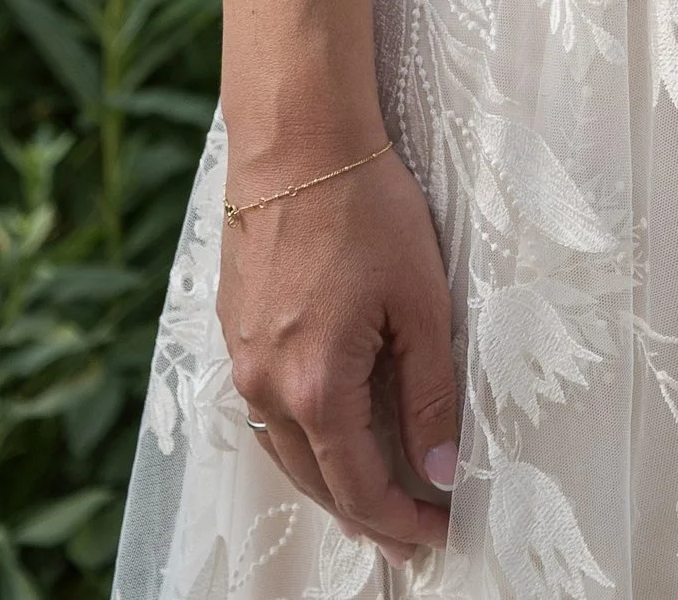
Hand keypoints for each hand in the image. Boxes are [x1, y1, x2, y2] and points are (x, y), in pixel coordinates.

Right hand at [218, 141, 459, 555]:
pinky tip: (332, 434)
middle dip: (367, 515)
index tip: (439, 533)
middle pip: (317, 482)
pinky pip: (267, 412)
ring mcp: (243, 361)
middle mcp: (266, 387)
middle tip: (412, 536)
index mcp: (316, 387)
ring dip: (331, 482)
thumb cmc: (366, 208)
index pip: (360, 487)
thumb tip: (440, 468)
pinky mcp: (236, 333)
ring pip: (286, 452)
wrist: (296, 141)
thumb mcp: (421, 301)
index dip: (402, 521)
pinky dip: (304, 438)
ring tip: (376, 500)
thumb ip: (429, 392)